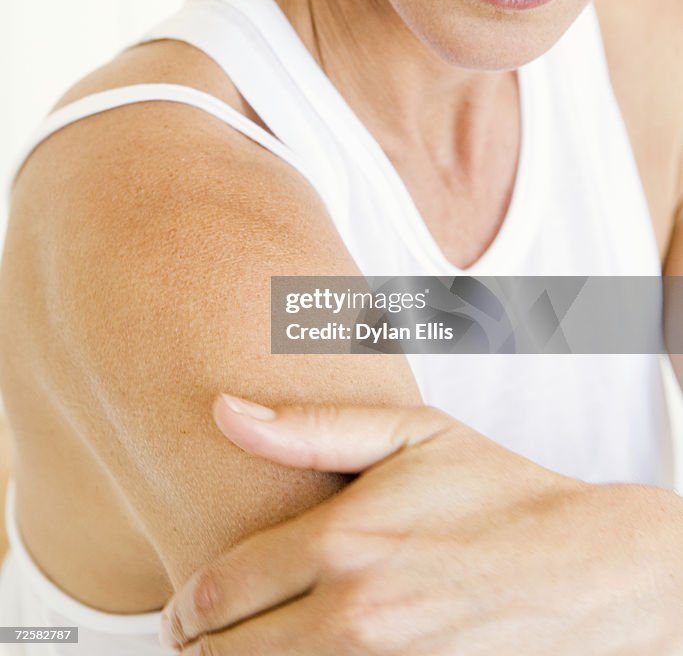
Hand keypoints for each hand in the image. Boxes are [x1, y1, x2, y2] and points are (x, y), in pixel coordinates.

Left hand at [160, 394, 682, 653]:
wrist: (583, 567)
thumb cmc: (493, 489)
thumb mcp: (407, 433)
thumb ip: (308, 426)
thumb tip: (224, 409)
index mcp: (342, 541)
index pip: (219, 591)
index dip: (185, 604)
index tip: (185, 605)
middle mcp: (354, 613)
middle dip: (200, 647)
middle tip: (197, 636)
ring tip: (243, 649)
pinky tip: (302, 655)